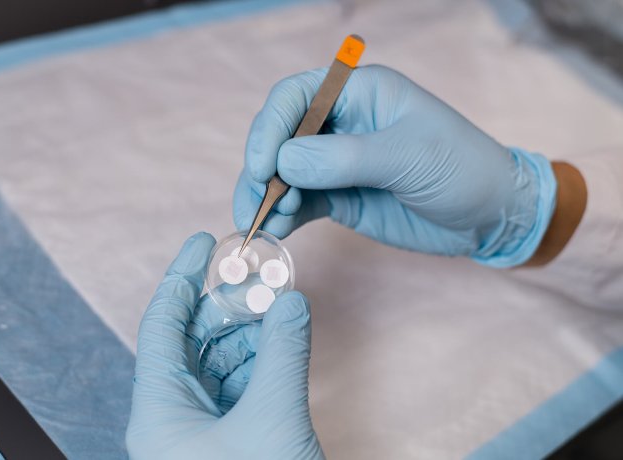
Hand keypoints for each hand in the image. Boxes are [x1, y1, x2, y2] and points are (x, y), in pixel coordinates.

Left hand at [126, 232, 323, 459]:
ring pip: (218, 363)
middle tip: (261, 279)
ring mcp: (198, 430)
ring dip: (251, 335)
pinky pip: (237, 387)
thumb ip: (283, 354)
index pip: (161, 325)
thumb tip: (291, 302)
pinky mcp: (226, 440)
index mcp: (159, 413)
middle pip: (192, 340)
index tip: (203, 242)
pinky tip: (282, 345)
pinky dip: (260, 362)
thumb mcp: (273, 418)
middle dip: (229, 307)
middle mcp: (170, 417)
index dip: (182, 277)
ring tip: (280, 312)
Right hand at [233, 65, 557, 266]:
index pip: (295, 98)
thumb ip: (344, 158)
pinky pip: (299, 202)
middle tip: (257, 202)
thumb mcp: (408, 157)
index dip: (270, 128)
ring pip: (282, 174)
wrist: (490, 217)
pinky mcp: (339, 198)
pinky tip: (278, 229)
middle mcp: (340, 124)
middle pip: (280, 137)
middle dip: (261, 168)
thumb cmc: (462, 169)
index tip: (262, 166)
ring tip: (262, 223)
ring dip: (265, 196)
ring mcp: (336, 164)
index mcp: (359, 93)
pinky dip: (283, 215)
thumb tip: (283, 162)